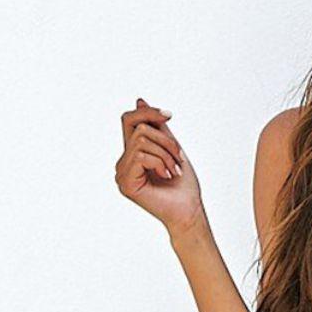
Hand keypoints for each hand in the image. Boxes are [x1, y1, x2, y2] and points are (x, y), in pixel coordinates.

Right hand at [115, 99, 203, 232]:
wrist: (189, 211)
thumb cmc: (183, 185)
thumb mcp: (171, 147)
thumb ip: (156, 127)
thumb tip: (139, 100)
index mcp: (132, 153)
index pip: (130, 120)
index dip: (147, 113)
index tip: (169, 115)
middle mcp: (123, 162)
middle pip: (139, 129)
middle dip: (165, 140)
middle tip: (179, 159)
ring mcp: (122, 173)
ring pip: (141, 141)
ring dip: (165, 153)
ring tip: (174, 170)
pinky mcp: (125, 183)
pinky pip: (141, 156)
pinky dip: (160, 163)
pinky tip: (167, 176)